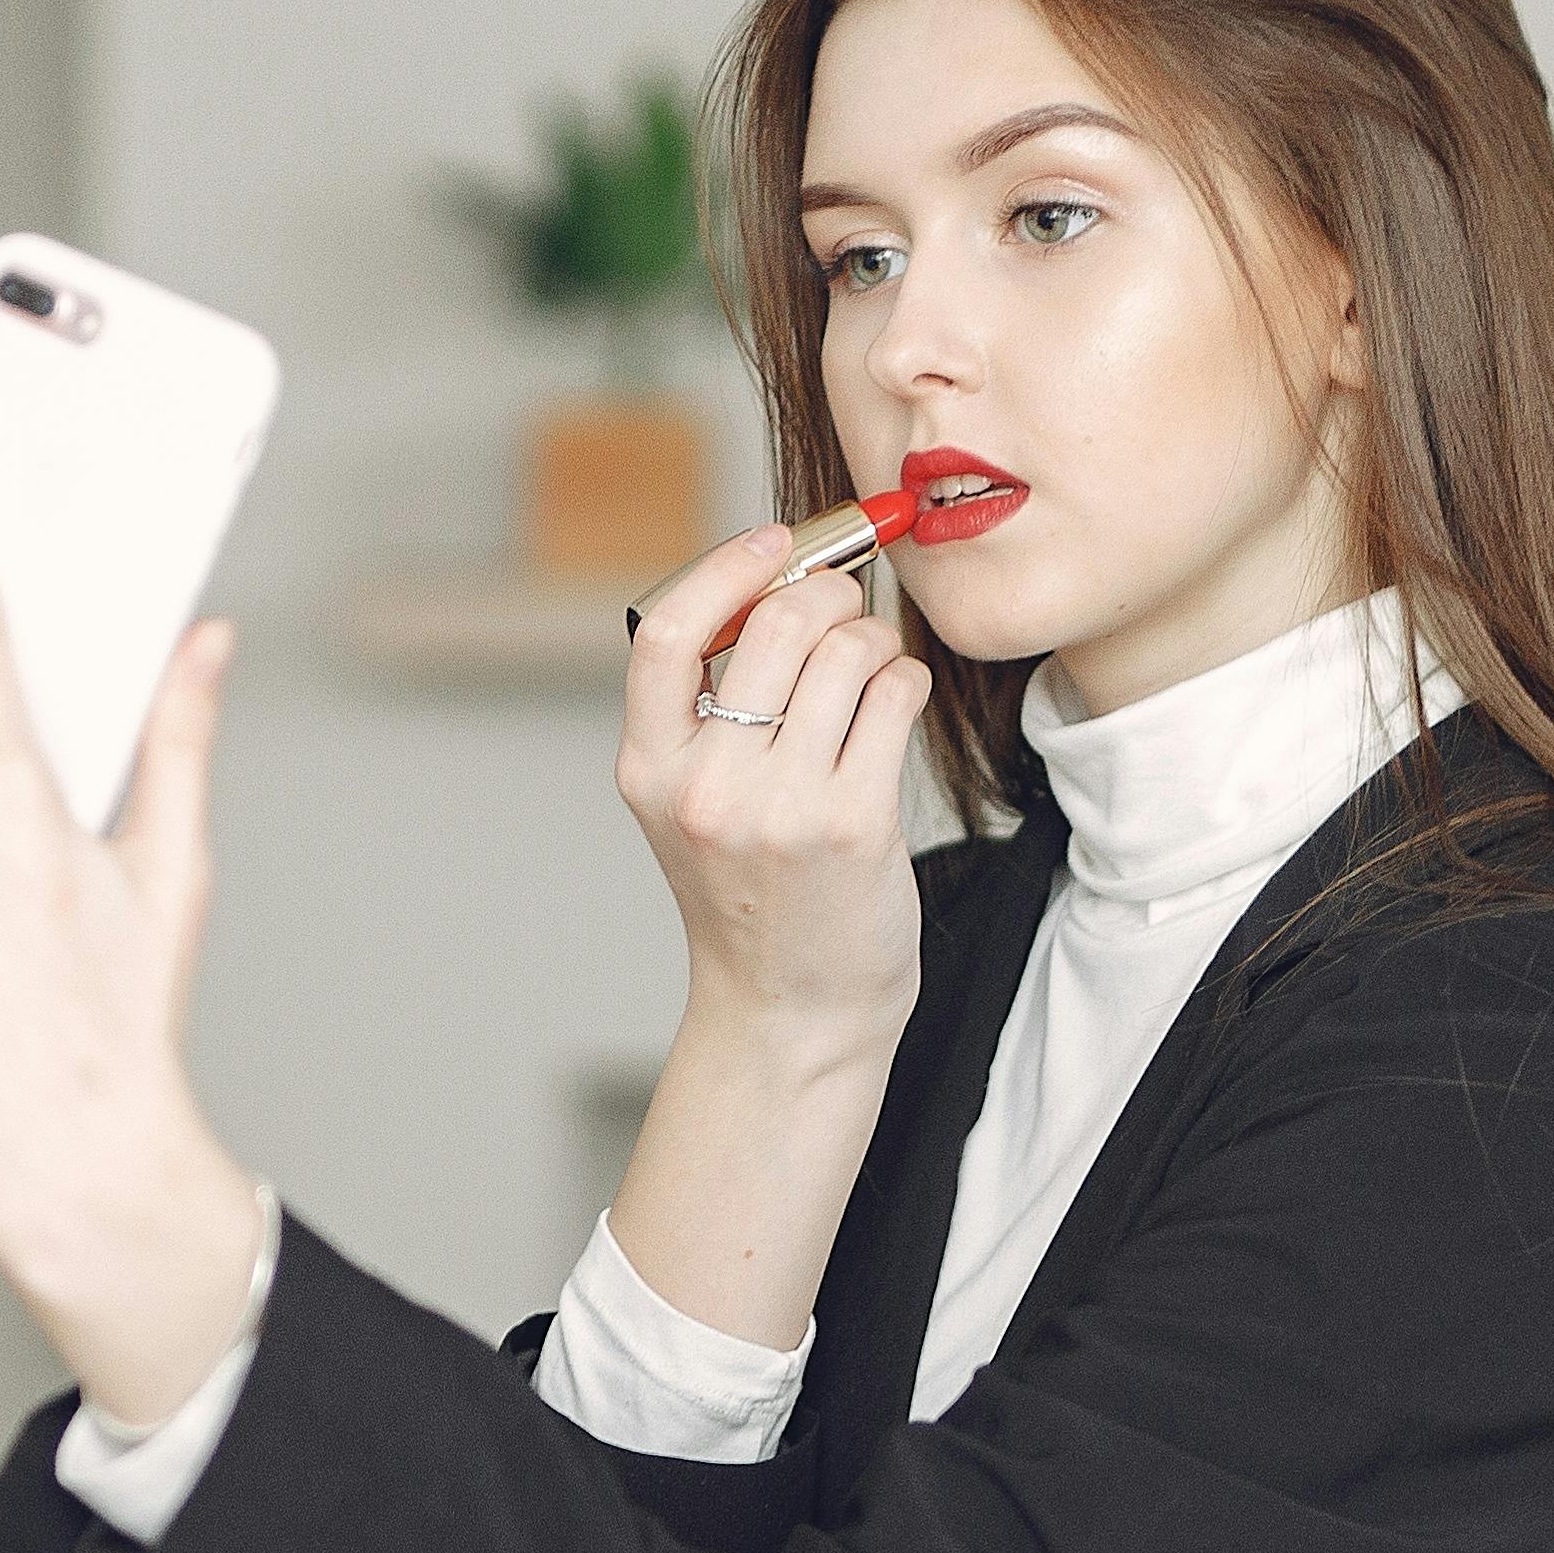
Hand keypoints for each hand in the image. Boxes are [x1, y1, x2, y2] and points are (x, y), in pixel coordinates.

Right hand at [616, 524, 933, 1069]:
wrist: (792, 1010)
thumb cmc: (754, 893)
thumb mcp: (693, 804)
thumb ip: (709, 708)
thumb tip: (777, 579)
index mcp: (649, 769)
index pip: (664, 630)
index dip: (725, 565)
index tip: (773, 542)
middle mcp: (707, 787)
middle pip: (773, 623)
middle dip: (825, 594)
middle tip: (845, 607)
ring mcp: (780, 807)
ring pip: (845, 652)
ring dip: (873, 638)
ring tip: (874, 666)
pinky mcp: (853, 824)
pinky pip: (893, 695)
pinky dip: (904, 679)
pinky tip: (895, 703)